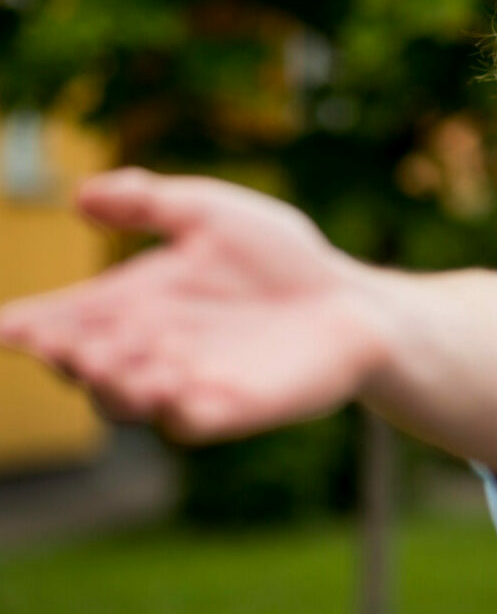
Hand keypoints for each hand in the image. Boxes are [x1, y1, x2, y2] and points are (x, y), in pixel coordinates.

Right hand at [0, 168, 380, 441]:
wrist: (347, 298)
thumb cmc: (281, 257)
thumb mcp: (212, 212)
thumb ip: (150, 201)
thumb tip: (80, 193)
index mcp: (133, 302)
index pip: (65, 318)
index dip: (28, 324)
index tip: (6, 324)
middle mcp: (147, 348)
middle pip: (82, 363)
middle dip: (62, 353)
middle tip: (52, 340)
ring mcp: (185, 384)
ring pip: (123, 400)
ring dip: (106, 383)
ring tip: (104, 359)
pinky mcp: (229, 410)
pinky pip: (184, 420)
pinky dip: (168, 405)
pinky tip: (169, 380)